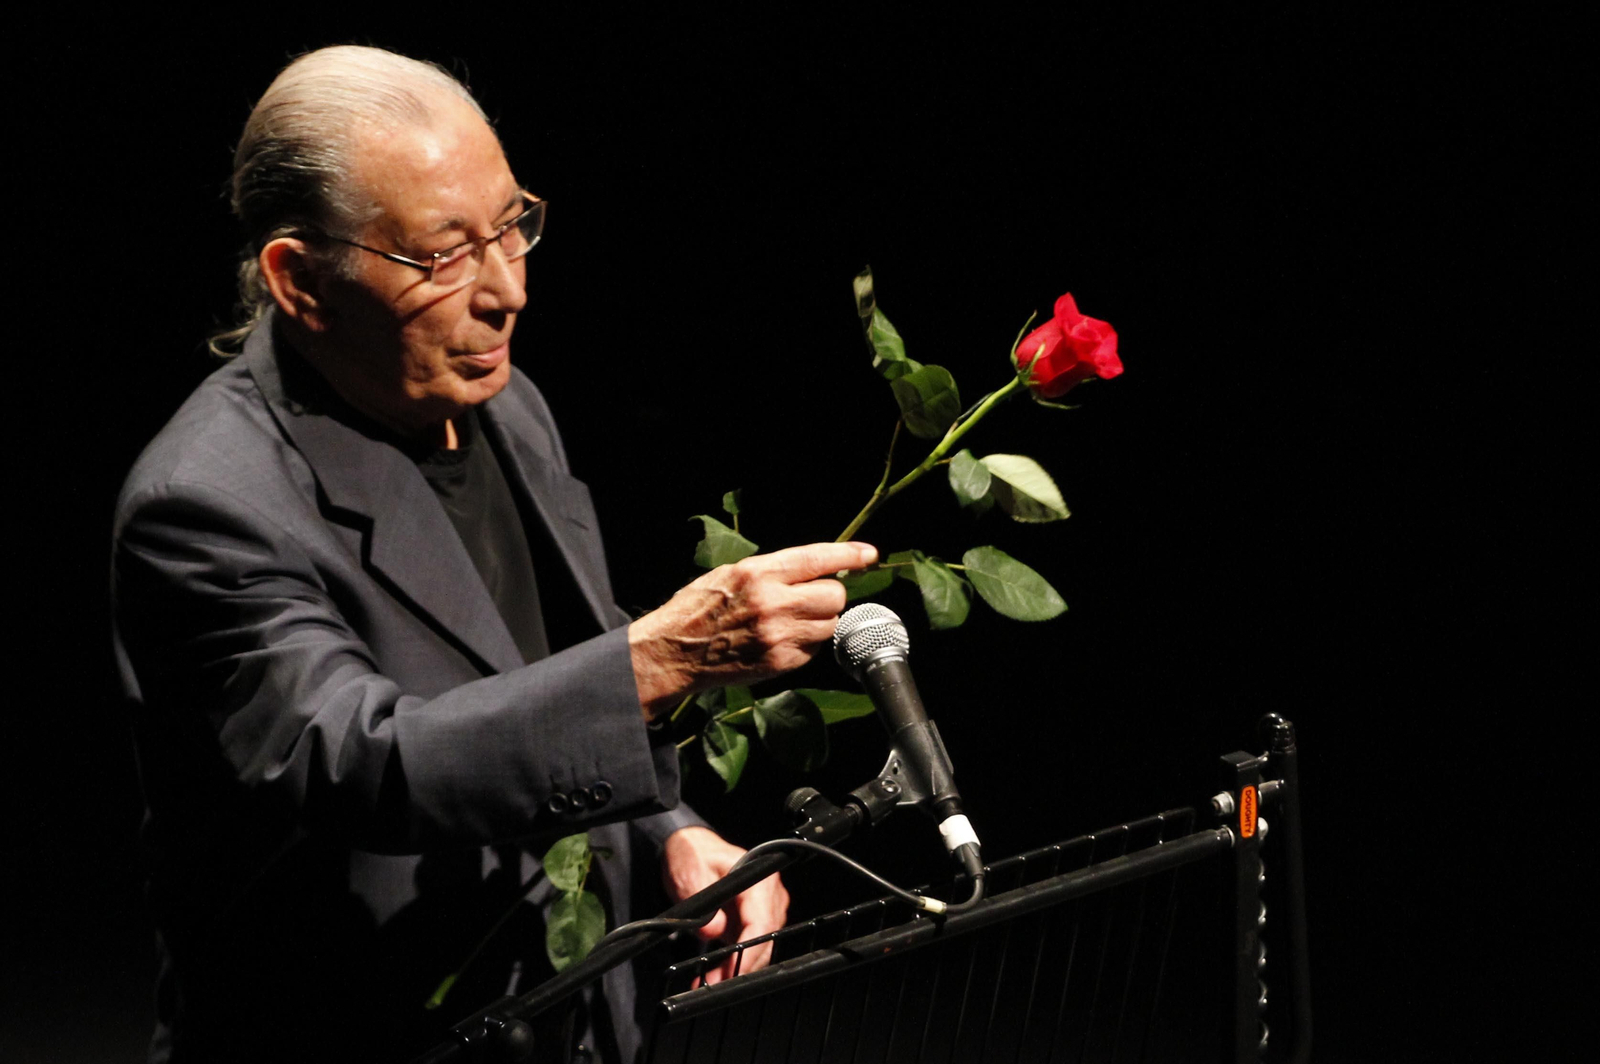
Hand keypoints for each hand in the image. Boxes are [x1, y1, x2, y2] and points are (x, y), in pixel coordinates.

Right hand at [629, 542, 876, 718]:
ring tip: (792, 622)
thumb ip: (773, 571)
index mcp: (758, 573)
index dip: (848, 555)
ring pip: (828, 625)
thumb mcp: (730, 574)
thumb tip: (815, 569)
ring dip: (819, 622)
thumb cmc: (698, 609)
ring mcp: (779, 636)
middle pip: (834, 596)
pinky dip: (806, 645)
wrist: (674, 651)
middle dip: (830, 596)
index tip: (868, 554)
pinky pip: (814, 651)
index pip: (817, 559)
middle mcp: (773, 603)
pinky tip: (781, 641)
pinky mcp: (781, 662)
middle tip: (813, 598)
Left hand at [661, 826, 789, 983]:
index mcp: (757, 877)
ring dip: (738, 967)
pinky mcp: (754, 918)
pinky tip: (716, 973)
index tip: (734, 973)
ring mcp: (764, 906)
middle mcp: (768, 893)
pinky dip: (735, 960)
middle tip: (715, 984)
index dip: (750, 951)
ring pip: (760, 945)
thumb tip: (713, 931)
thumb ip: (701, 899)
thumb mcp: (689, 871)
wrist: (693, 848)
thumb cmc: (693, 854)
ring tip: (710, 981)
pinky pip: (750, 944)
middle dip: (741, 965)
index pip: (761, 922)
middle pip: (764, 938)